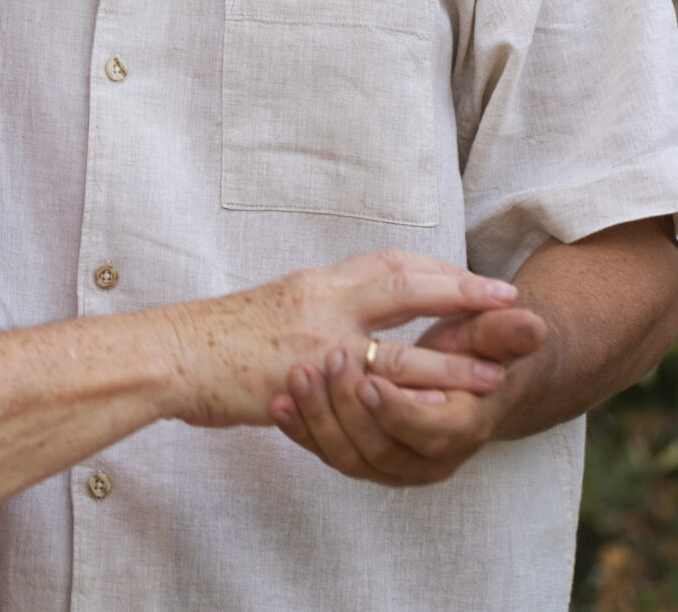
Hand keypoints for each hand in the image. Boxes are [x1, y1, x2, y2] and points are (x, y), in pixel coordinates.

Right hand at [163, 250, 540, 429]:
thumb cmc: (218, 337)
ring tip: (493, 373)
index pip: (390, 262)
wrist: (171, 355)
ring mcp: (315, 342)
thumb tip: (348, 308)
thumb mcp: (276, 305)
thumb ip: (318, 307)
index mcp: (318, 281)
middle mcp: (322, 300)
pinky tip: (435, 414)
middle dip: (460, 293)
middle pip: (405, 284)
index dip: (437, 269)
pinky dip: (406, 402)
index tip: (473, 277)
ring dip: (451, 361)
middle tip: (506, 302)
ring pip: (399, 348)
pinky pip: (367, 392)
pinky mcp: (304, 382)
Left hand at [268, 306, 550, 486]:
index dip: (398, 410)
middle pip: (379, 449)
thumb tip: (534, 325)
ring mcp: (392, 464)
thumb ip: (505, 334)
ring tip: (293, 378)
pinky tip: (276, 404)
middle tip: (324, 362)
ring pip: (347, 456)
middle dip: (348, 408)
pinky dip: (301, 431)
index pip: (429, 433)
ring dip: (318, 419)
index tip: (368, 378)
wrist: (469, 381)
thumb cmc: (479, 351)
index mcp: (463, 429)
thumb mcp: (491, 338)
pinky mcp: (363, 457)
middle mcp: (428, 459)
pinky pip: (326, 452)